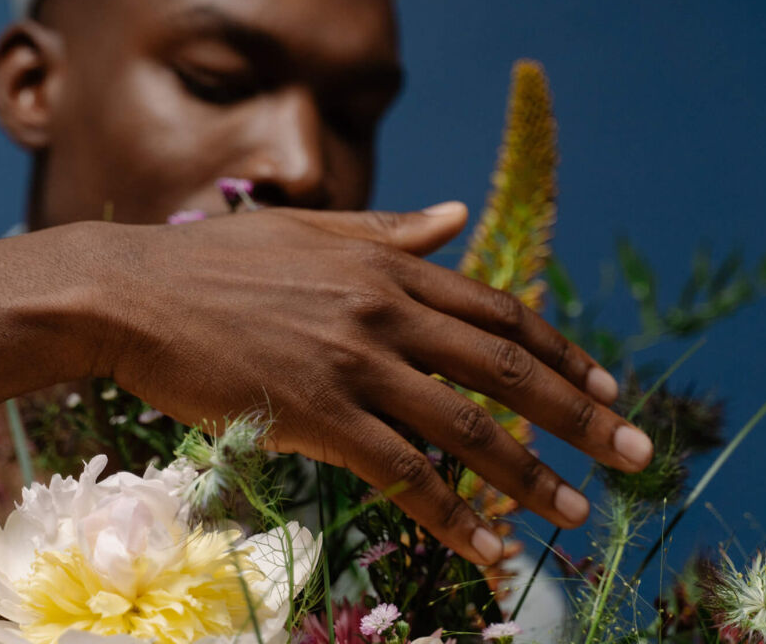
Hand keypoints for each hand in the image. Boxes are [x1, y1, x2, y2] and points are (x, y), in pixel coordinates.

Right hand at [93, 202, 652, 565]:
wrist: (130, 292)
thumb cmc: (212, 262)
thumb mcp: (310, 229)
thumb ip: (390, 230)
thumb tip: (457, 214)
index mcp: (386, 265)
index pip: (498, 311)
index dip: (560, 350)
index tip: (605, 385)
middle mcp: (383, 310)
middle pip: (504, 368)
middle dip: (580, 413)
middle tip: (635, 452)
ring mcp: (352, 363)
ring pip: (465, 428)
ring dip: (530, 475)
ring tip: (580, 510)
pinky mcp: (316, 413)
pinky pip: (402, 474)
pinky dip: (452, 516)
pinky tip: (488, 550)